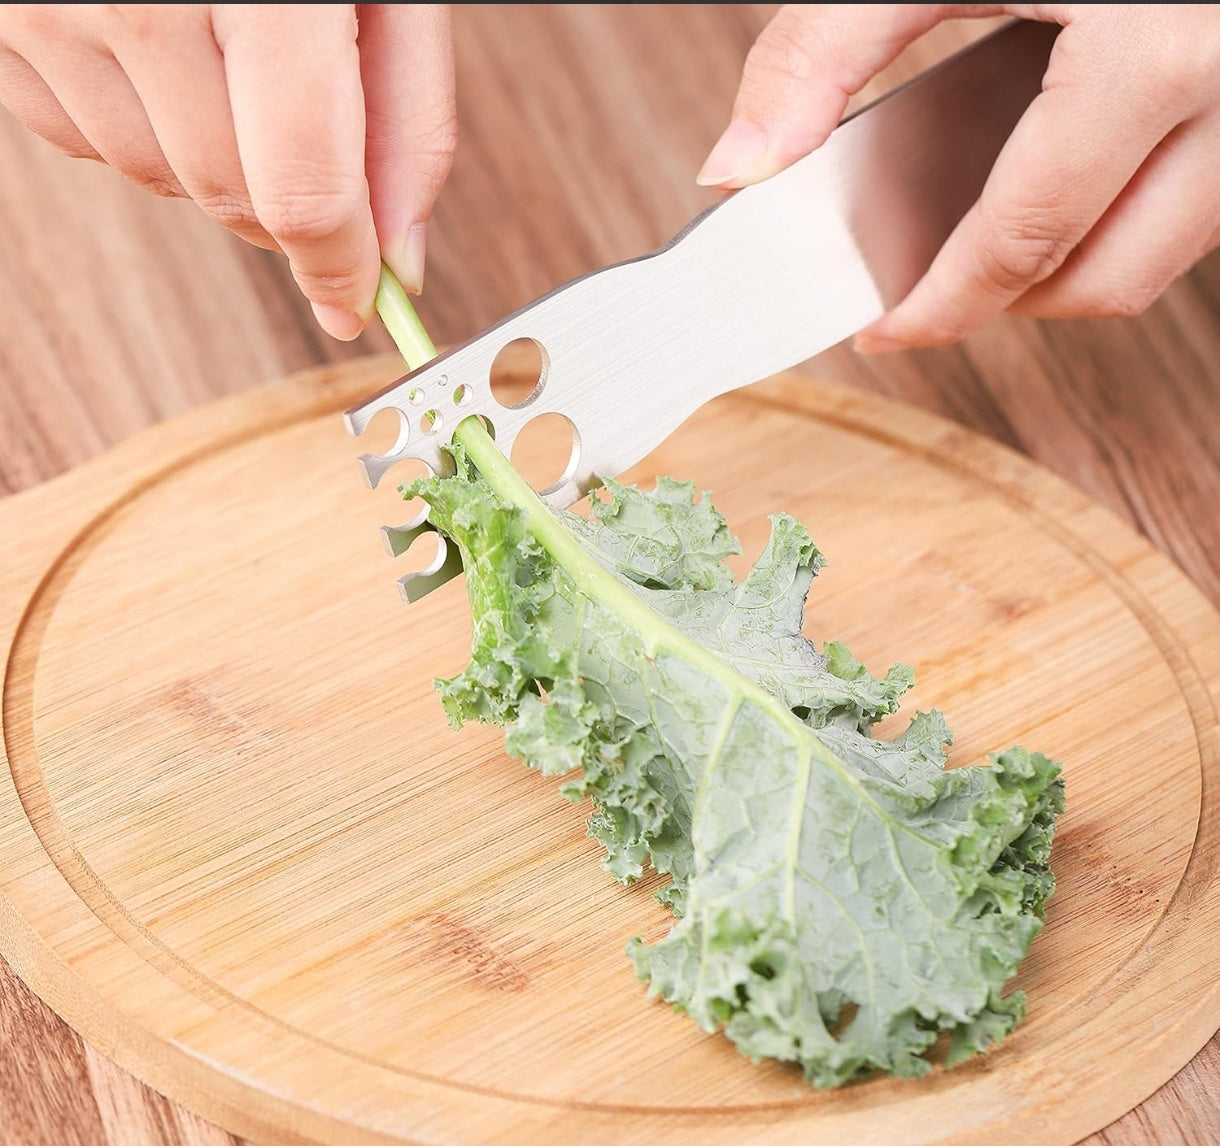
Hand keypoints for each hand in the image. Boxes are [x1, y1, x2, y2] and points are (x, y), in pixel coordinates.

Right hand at [0, 4, 456, 339]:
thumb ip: (404, 118)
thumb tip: (397, 254)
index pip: (302, 192)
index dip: (338, 267)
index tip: (359, 301)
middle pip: (231, 196)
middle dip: (292, 207)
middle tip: (319, 143)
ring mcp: (45, 5)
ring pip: (159, 179)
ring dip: (218, 159)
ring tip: (237, 56)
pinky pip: (86, 139)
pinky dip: (144, 125)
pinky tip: (167, 48)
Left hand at [698, 4, 1219, 350]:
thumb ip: (823, 53)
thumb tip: (743, 163)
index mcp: (1148, 56)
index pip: (1024, 242)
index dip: (942, 308)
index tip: (886, 330)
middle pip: (1105, 277)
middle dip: (1005, 304)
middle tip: (929, 293)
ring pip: (1160, 254)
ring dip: (1066, 268)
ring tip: (983, 242)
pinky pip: (1195, 202)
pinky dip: (1116, 216)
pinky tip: (1051, 181)